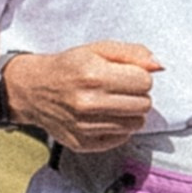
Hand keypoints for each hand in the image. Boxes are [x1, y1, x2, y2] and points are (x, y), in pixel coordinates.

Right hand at [2, 44, 160, 152]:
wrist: (33, 90)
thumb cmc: (69, 68)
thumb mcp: (98, 50)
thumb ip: (131, 54)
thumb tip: (158, 66)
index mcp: (93, 75)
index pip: (145, 82)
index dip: (139, 77)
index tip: (127, 75)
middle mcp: (88, 103)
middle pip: (144, 105)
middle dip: (137, 95)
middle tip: (119, 89)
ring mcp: (85, 126)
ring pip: (135, 124)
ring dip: (129, 113)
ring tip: (111, 103)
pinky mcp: (83, 143)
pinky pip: (121, 138)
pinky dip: (117, 128)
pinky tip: (103, 116)